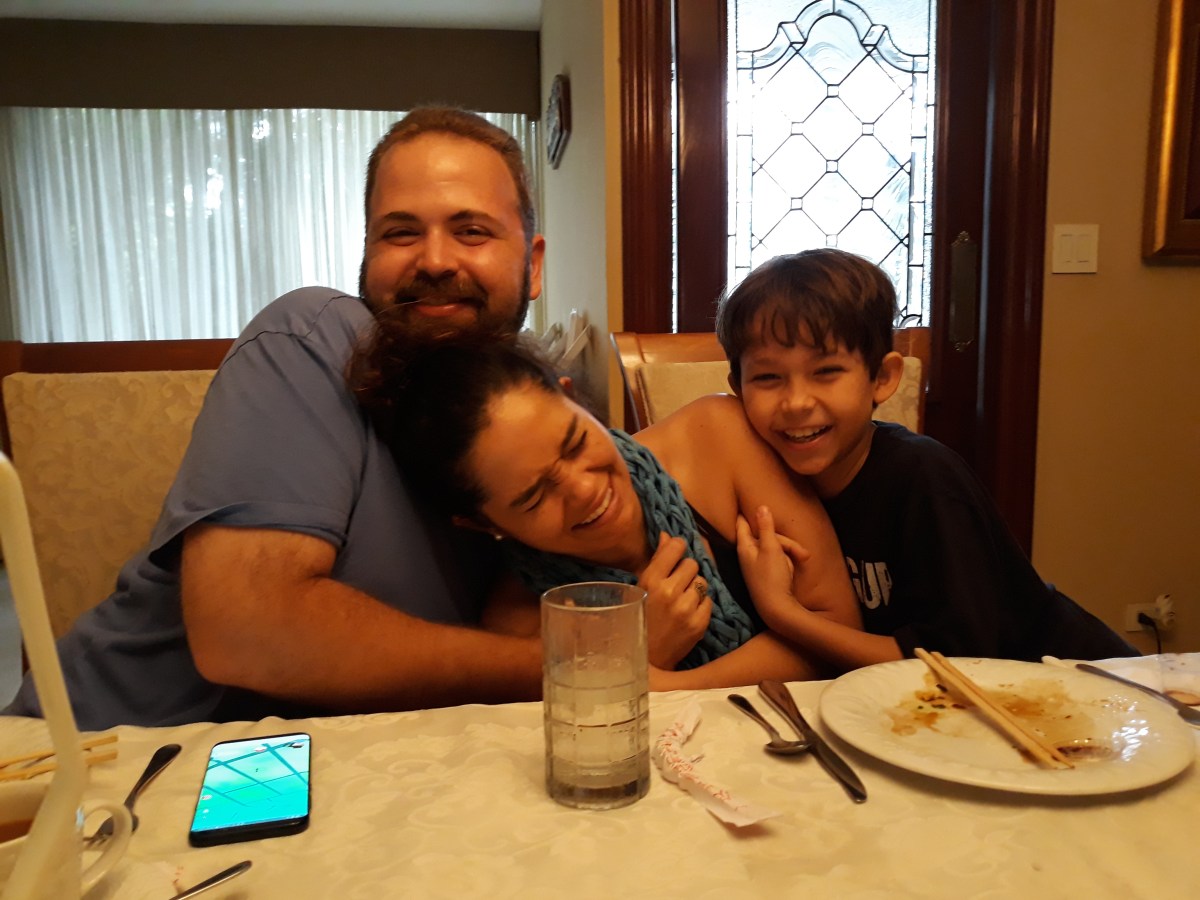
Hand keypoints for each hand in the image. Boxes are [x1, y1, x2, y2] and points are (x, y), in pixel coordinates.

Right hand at [637, 532, 711, 668]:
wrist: (645, 659)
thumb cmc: (638, 618)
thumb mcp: (640, 587)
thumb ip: (657, 560)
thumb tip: (667, 535)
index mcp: (651, 580)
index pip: (676, 547)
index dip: (678, 548)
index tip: (676, 554)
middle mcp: (670, 592)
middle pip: (692, 563)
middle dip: (686, 571)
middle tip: (676, 583)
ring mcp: (686, 609)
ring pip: (702, 582)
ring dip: (694, 588)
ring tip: (681, 599)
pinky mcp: (699, 624)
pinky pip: (709, 600)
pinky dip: (700, 604)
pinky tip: (687, 612)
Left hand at [736, 506, 811, 618]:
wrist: (777, 608)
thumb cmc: (772, 577)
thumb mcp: (771, 548)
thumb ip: (766, 527)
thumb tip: (760, 506)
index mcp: (745, 546)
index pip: (742, 523)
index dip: (745, 512)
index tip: (743, 501)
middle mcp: (749, 553)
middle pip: (767, 535)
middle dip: (785, 539)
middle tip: (800, 550)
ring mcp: (758, 563)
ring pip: (775, 546)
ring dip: (790, 549)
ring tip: (804, 557)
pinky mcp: (767, 572)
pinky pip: (778, 557)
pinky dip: (788, 559)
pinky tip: (798, 564)